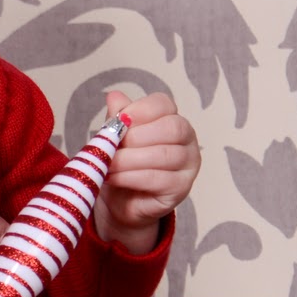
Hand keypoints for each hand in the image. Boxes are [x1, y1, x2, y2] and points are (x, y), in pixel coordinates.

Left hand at [96, 90, 199, 253]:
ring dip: (128, 159)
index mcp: (172, 119)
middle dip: (136, 137)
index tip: (118, 121)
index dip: (139, 110)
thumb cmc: (122, 162)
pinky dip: (130, 177)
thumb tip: (114, 96)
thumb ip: (117, 118)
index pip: (164, 104)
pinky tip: (113, 177)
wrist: (121, 200)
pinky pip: (158, 179)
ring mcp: (189, 164)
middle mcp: (187, 139)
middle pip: (171, 128)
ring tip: (106, 165)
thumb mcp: (116, 137)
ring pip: (163, 155)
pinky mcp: (182, 188)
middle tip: (111, 146)